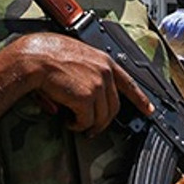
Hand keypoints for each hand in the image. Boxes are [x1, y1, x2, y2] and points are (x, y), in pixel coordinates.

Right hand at [12, 33, 151, 135]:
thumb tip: (81, 99)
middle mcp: (105, 72)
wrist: (35, 57)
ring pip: (102, 117)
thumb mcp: (75, 56)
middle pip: (114, 107)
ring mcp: (97, 85)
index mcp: (103, 60)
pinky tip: (69, 121)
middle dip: (104, 121)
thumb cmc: (47, 54)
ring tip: (76, 123)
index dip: (140, 98)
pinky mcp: (86, 98)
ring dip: (88, 125)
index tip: (149, 109)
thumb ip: (85, 74)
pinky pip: (86, 121)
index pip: (128, 83)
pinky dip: (77, 125)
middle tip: (93, 128)